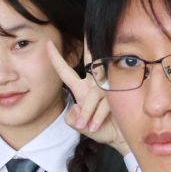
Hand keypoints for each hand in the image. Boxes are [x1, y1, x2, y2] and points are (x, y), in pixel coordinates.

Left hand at [47, 41, 128, 155]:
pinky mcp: (119, 95)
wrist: (122, 138)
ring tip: (84, 126)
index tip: (48, 44)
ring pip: (93, 93)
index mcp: (82, 88)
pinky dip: (97, 117)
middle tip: (88, 33)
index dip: (56, 59)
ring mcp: (108, 88)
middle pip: (90, 63)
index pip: (65, 71)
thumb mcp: (81, 127)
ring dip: (87, 111)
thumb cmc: (102, 129)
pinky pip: (104, 104)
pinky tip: (95, 127)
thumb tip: (73, 108)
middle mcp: (94, 84)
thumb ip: (73, 120)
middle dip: (89, 47)